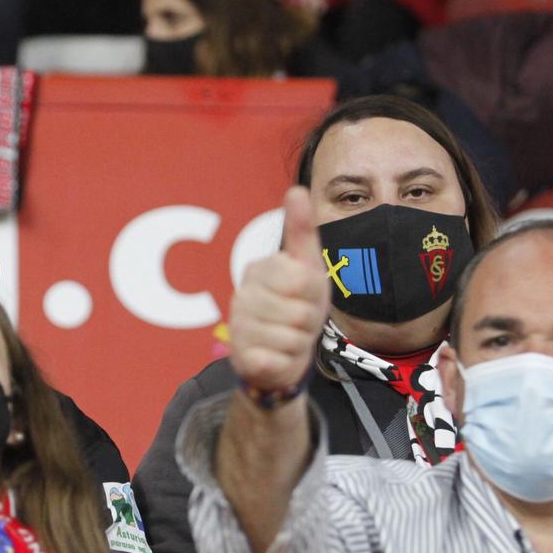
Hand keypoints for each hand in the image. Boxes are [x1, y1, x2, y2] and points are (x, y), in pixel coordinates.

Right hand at [228, 186, 330, 398]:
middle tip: (299, 322)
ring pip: (290, 339)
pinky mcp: (239, 357)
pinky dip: (284, 362)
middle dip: (308, 322)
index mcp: (260, 268)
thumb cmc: (299, 307)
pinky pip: (275, 361)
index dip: (313, 294)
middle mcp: (243, 295)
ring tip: (288, 338)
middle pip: (299, 312)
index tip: (305, 297)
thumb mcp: (309, 269)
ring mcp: (238, 326)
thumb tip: (297, 189)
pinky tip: (275, 357)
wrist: (283, 356)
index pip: (302, 280)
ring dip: (298, 344)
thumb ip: (302, 231)